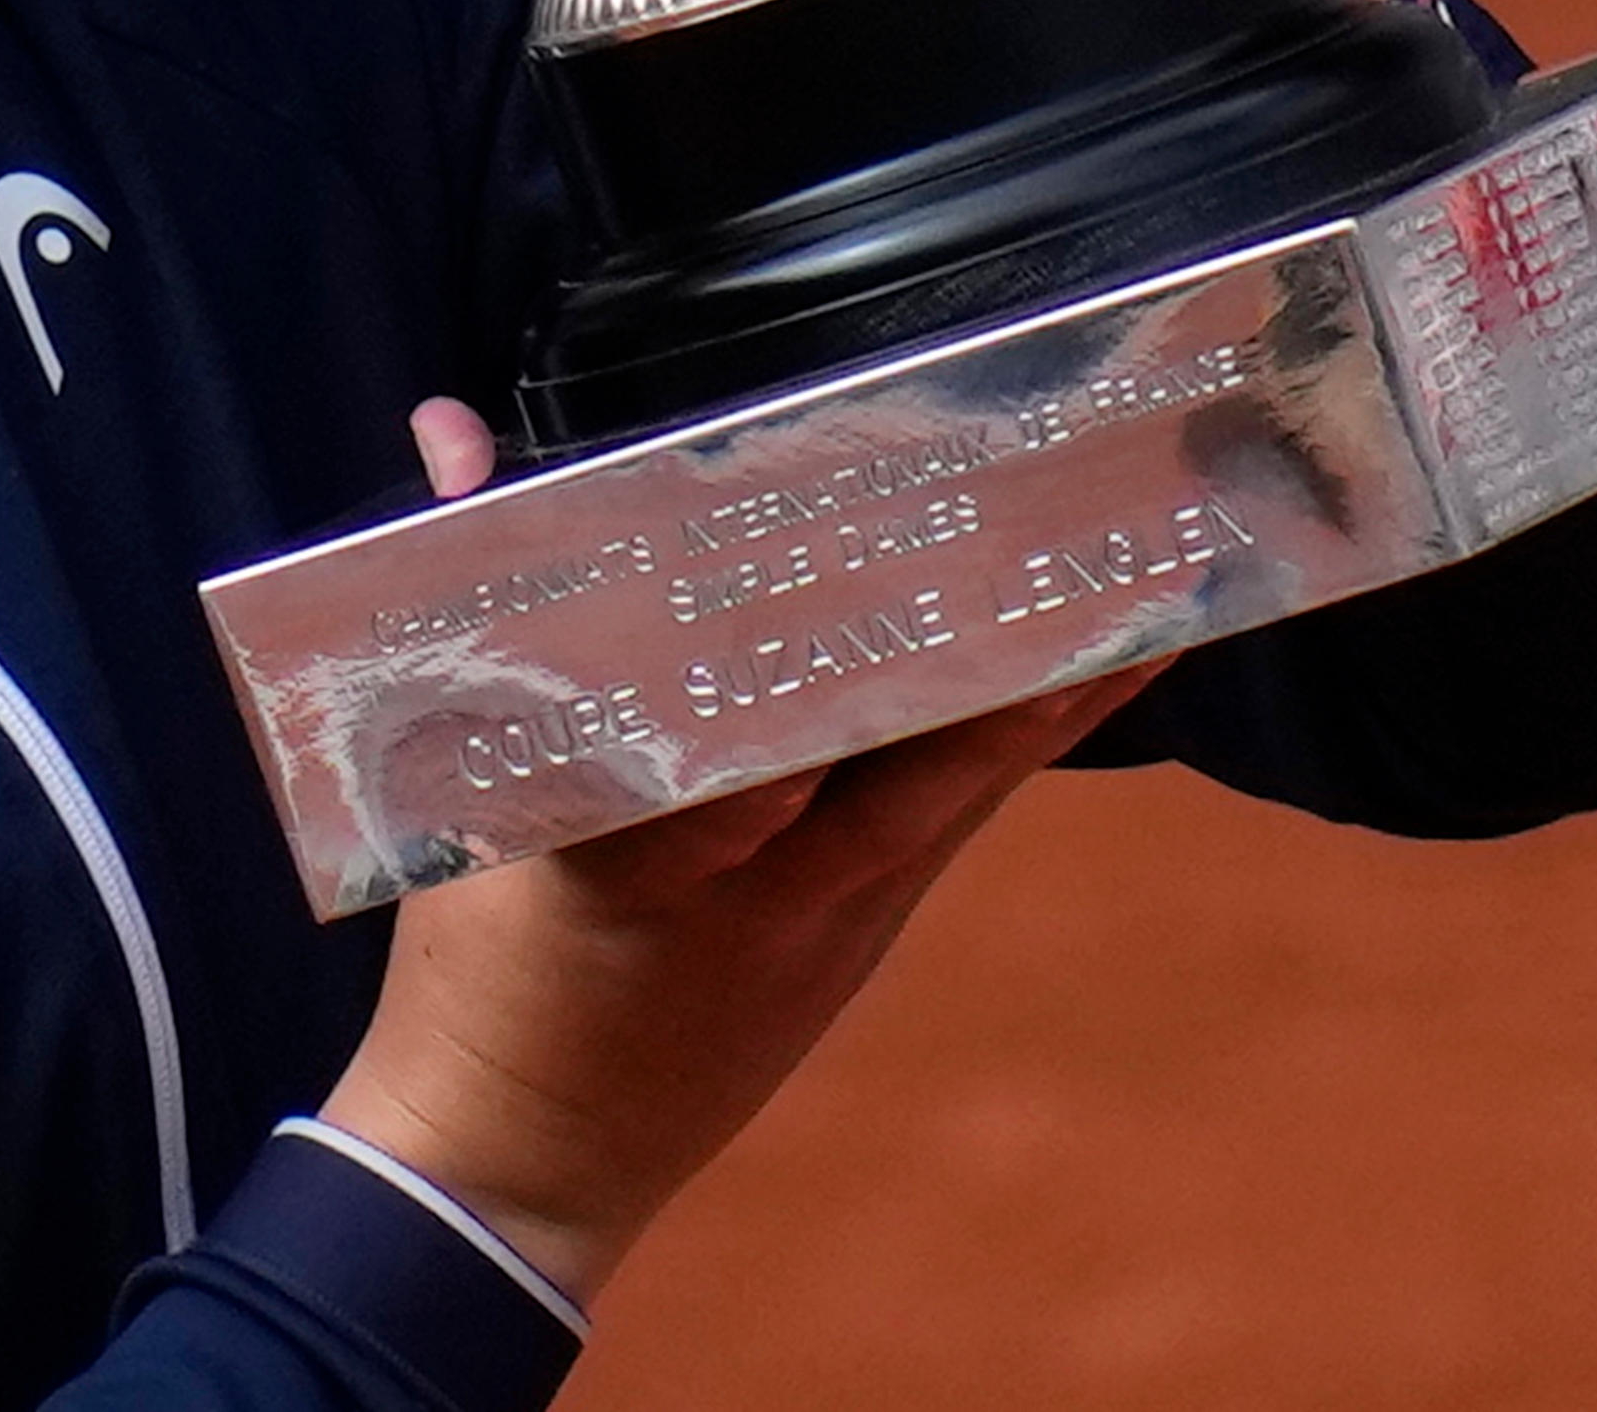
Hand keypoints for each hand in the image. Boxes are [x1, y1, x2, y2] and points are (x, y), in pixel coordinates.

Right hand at [314, 403, 1151, 1305]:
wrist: (521, 1163)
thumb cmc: (471, 961)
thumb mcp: (447, 785)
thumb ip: (473, 592)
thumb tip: (449, 432)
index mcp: (632, 850)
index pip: (746, 733)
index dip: (832, 643)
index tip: (903, 528)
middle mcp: (754, 885)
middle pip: (896, 750)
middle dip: (985, 638)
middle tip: (1071, 520)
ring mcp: (824, 919)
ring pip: (953, 781)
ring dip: (1050, 684)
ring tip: (1149, 580)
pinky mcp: (859, 936)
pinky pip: (952, 817)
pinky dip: (1021, 733)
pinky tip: (1102, 663)